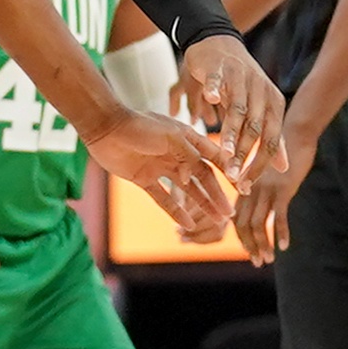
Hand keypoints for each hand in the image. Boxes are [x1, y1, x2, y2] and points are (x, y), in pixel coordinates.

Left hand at [87, 109, 235, 243]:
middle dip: (217, 195)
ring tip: (216, 221)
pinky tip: (187, 224)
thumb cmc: (138, 125)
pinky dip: (175, 211)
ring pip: (186, 190)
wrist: (104, 126)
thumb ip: (187, 155)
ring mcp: (160, 166)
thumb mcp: (169, 136)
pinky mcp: (144, 178)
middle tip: (229, 214)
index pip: (213, 157)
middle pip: (202, 178)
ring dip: (201, 204)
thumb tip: (193, 179)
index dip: (229, 171)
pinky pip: (163, 198)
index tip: (243, 187)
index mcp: (187, 138)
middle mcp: (176, 153)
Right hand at [177, 34, 287, 188]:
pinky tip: (210, 99)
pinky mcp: (221, 67)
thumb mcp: (259, 111)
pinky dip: (214, 88)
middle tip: (233, 178)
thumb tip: (284, 168)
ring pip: (238, 109)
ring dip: (231, 133)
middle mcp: (261, 92)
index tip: (245, 186)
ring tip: (224, 154)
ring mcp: (241, 78)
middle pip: (255, 129)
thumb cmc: (240, 84)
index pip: (270, 141)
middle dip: (244, 155)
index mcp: (273, 105)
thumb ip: (271, 139)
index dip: (259, 166)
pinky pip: (217, 80)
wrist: (221, 44)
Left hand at [230, 128, 316, 266]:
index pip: (237, 218)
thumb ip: (261, 189)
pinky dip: (281, 233)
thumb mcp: (268, 172)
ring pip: (258, 223)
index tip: (249, 253)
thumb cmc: (283, 153)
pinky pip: (278, 215)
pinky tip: (284, 246)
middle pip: (243, 224)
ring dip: (263, 244)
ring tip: (268, 259)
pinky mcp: (282, 188)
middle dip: (249, 246)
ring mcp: (265, 189)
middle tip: (257, 262)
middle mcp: (251, 189)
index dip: (241, 238)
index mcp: (246, 187)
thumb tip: (261, 206)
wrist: (296, 133)